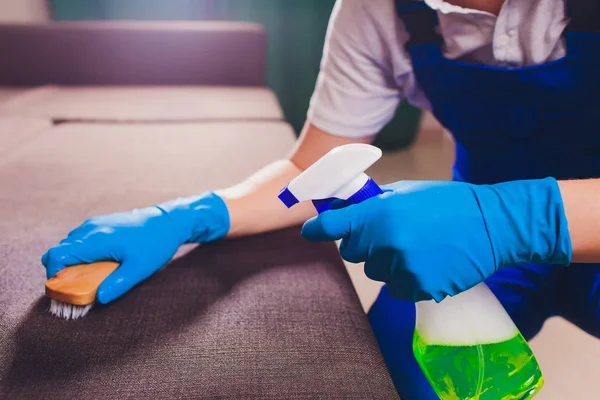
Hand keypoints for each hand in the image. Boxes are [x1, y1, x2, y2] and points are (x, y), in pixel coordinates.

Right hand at [42, 192, 229, 303]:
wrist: (168, 221)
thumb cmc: (156, 244)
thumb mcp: (140, 268)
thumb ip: (118, 284)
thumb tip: (99, 298)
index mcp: (96, 239)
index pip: (57, 255)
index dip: (53, 275)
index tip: (65, 290)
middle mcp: (90, 229)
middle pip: (59, 251)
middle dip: (62, 272)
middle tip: (79, 288)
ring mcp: (94, 224)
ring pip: (68, 246)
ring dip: (71, 263)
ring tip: (91, 279)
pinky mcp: (99, 224)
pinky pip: (79, 241)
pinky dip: (80, 255)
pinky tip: (99, 265)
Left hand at [301, 179, 570, 301]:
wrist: (493, 226)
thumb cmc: (450, 203)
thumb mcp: (408, 192)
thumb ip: (375, 203)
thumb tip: (348, 209)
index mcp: (380, 213)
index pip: (332, 226)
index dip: (318, 229)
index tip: (310, 231)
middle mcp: (386, 242)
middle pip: (352, 253)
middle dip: (364, 245)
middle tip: (387, 234)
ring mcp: (402, 268)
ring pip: (376, 272)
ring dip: (387, 263)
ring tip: (417, 248)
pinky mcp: (419, 288)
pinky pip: (397, 288)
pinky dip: (407, 279)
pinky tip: (428, 263)